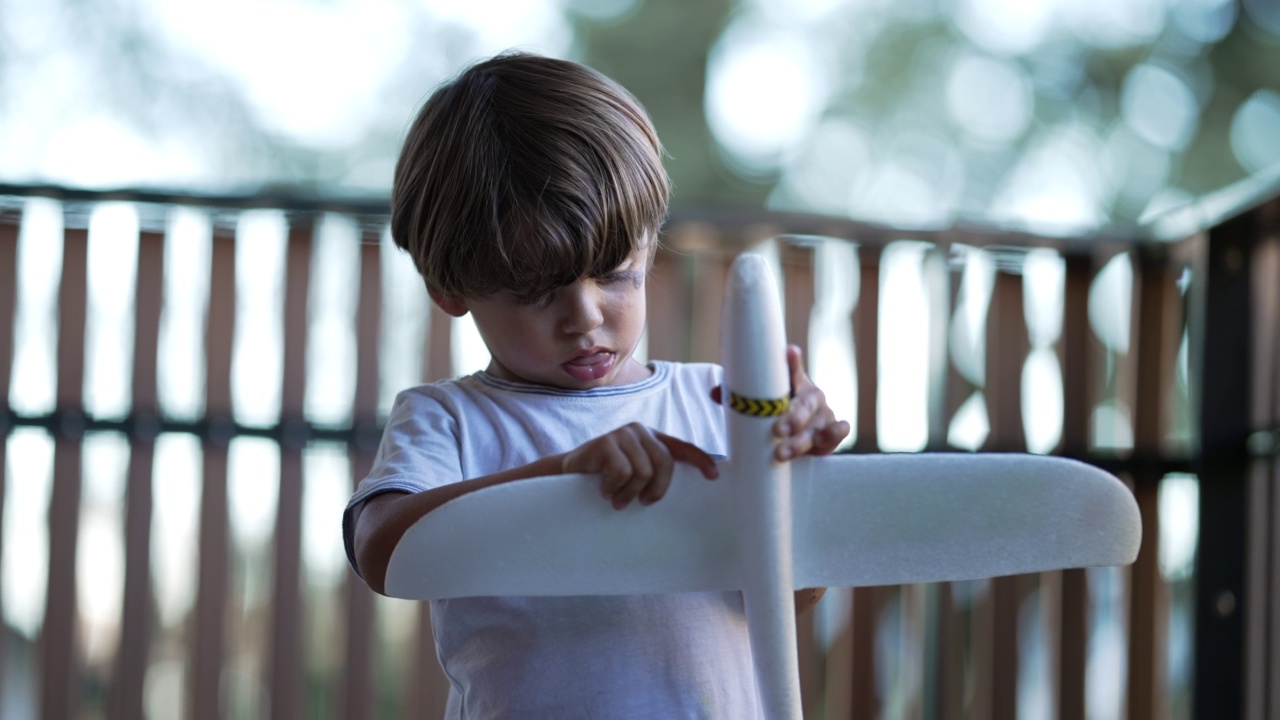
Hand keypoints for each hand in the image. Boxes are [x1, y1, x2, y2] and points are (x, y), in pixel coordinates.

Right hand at [561, 424, 719, 509]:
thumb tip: (688, 488)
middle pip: (664, 463)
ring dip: (629, 493)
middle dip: (656, 489)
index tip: (713, 476)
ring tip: (617, 499)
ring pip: (643, 471)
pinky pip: (622, 472)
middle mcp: (640, 431)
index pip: (682, 447)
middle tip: (642, 502)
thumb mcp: (635, 474)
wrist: (568, 475)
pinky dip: (613, 488)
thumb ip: (654, 473)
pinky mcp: (605, 442)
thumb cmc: (606, 478)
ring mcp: (622, 434)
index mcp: (652, 439)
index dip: (700, 460)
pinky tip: (604, 490)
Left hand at [712, 345, 849, 461]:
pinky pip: (840, 430)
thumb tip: (714, 392)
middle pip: (804, 404)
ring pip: (817, 425)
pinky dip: (836, 432)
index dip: (792, 362)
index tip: (789, 352)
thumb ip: (739, 397)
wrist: (795, 433)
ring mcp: (824, 413)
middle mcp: (811, 396)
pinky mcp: (833, 431)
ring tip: (782, 453)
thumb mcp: (759, 404)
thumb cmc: (773, 413)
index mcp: (793, 384)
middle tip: (776, 431)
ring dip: (801, 440)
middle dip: (792, 418)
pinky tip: (828, 435)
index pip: (792, 371)